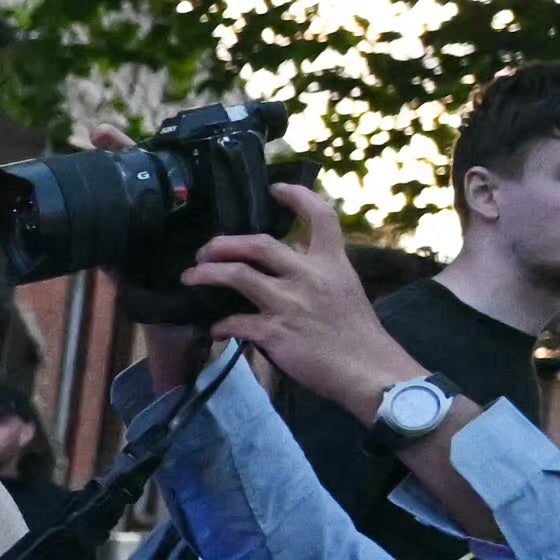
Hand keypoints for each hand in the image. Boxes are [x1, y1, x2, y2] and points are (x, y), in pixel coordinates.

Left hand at [181, 181, 409, 414]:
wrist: (370, 371)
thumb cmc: (357, 335)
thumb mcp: (346, 290)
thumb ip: (318, 273)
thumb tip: (288, 265)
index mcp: (333, 263)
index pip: (320, 216)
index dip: (297, 196)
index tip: (275, 188)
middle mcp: (309, 276)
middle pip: (258, 243)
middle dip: (224, 243)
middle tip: (204, 251)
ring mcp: (290, 303)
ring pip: (237, 275)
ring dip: (206, 274)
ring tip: (190, 277)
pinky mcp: (275, 332)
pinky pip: (234, 322)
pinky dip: (219, 325)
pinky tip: (215, 330)